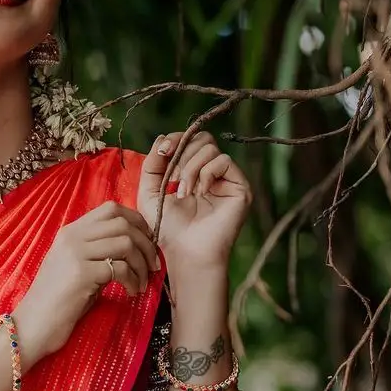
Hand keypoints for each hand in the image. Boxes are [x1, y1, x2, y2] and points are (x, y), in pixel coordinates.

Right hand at [14, 201, 159, 362]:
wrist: (33, 326)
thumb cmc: (58, 302)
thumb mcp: (77, 268)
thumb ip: (98, 253)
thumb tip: (134, 249)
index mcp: (71, 232)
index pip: (111, 209)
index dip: (137, 221)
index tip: (147, 243)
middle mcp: (72, 237)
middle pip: (122, 222)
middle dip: (145, 243)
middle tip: (152, 266)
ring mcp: (76, 254)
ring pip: (125, 242)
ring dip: (141, 264)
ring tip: (141, 283)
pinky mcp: (81, 274)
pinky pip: (120, 268)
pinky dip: (132, 280)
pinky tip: (130, 293)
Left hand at [136, 128, 252, 272]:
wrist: (186, 252)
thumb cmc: (168, 228)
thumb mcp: (150, 192)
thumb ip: (152, 164)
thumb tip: (162, 137)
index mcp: (194, 171)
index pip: (189, 140)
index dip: (175, 139)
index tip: (162, 152)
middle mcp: (213, 173)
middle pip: (201, 138)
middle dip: (182, 153)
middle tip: (173, 178)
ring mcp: (228, 179)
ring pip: (210, 148)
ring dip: (191, 167)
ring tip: (183, 192)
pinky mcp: (240, 187)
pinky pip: (223, 161)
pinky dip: (206, 174)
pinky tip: (199, 194)